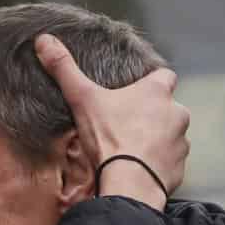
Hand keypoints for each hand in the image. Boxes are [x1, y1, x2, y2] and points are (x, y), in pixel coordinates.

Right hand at [34, 33, 188, 208]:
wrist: (128, 184)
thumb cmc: (109, 139)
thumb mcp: (82, 99)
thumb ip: (64, 69)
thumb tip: (43, 41)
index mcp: (156, 92)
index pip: (164, 76)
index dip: (151, 83)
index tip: (136, 92)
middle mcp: (176, 113)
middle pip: (168, 108)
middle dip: (153, 115)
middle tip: (127, 126)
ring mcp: (181, 142)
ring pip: (172, 136)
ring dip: (158, 141)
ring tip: (133, 151)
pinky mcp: (179, 168)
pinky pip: (171, 163)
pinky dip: (159, 165)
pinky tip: (139, 170)